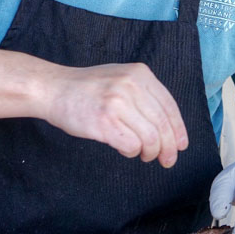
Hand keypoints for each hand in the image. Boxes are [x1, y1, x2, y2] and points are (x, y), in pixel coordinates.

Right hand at [44, 62, 188, 167]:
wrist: (53, 89)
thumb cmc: (87, 89)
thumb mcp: (120, 78)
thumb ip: (144, 94)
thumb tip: (170, 128)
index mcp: (140, 73)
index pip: (169, 106)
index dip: (178, 129)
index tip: (181, 145)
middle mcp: (131, 85)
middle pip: (162, 124)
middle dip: (169, 147)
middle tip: (167, 160)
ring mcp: (117, 103)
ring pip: (150, 138)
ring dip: (150, 152)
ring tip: (144, 155)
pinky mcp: (104, 121)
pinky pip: (131, 145)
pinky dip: (132, 152)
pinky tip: (126, 150)